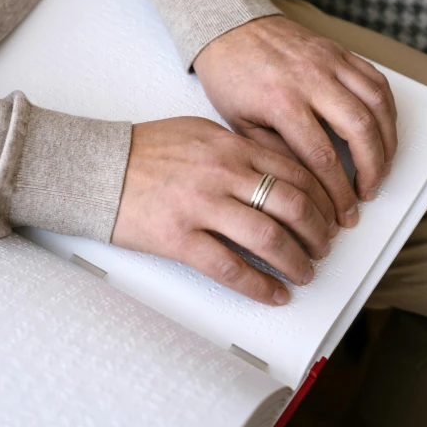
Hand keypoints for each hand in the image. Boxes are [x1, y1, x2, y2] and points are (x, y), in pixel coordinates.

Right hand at [112, 117, 337, 304]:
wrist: (95, 167)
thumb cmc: (143, 150)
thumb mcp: (197, 132)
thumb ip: (237, 148)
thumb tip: (272, 171)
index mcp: (230, 146)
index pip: (295, 172)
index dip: (322, 198)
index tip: (331, 214)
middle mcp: (222, 173)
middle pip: (292, 205)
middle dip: (318, 231)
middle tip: (325, 247)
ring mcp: (200, 206)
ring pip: (268, 238)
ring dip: (296, 261)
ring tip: (305, 273)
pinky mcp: (178, 238)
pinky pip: (230, 267)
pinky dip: (259, 286)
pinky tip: (274, 294)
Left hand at [193, 16, 397, 227]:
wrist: (229, 27)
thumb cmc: (230, 76)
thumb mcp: (239, 124)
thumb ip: (275, 154)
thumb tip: (305, 186)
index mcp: (281, 102)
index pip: (322, 157)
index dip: (338, 192)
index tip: (342, 212)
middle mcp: (311, 79)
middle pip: (360, 130)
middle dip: (372, 170)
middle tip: (367, 194)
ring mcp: (329, 62)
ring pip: (377, 104)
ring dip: (387, 142)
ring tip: (381, 168)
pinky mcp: (339, 51)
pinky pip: (376, 80)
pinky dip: (387, 110)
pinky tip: (382, 131)